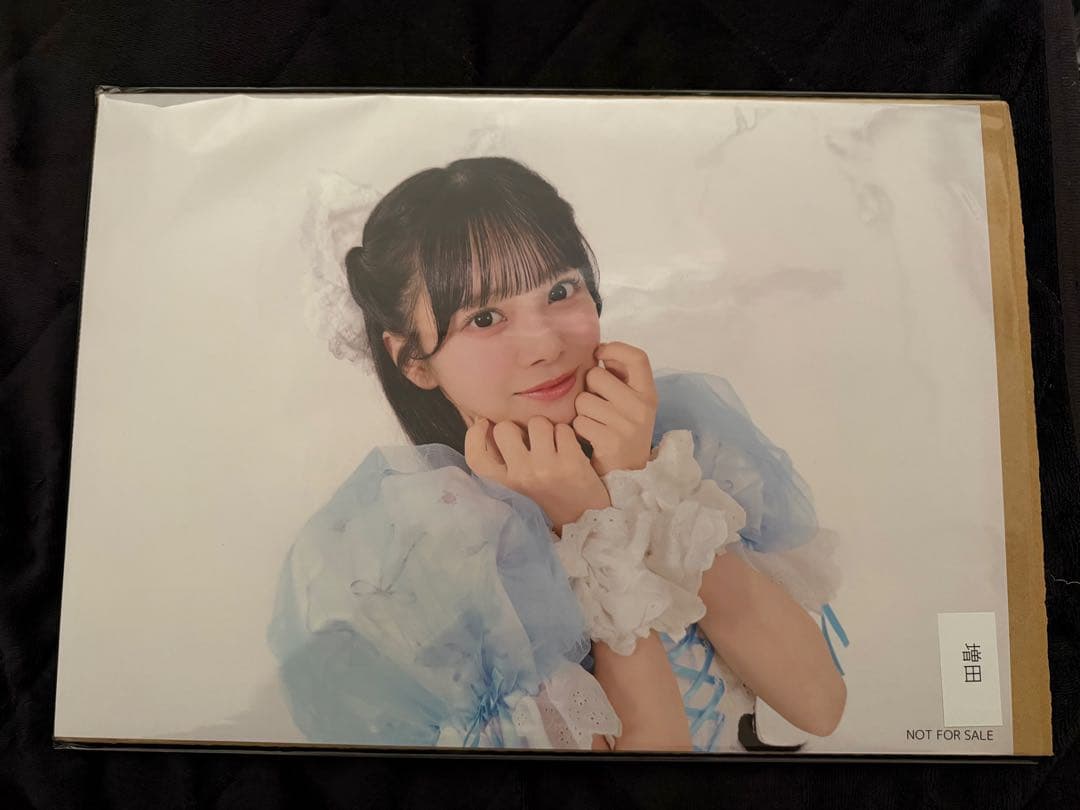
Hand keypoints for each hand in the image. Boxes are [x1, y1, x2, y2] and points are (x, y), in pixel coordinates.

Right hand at [464, 416, 610, 529]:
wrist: (587, 524)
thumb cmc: (549, 504)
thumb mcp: (518, 492)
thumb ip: (503, 466)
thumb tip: (488, 429)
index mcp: (504, 487)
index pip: (476, 457)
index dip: (474, 434)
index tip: (484, 424)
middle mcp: (521, 476)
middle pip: (505, 429)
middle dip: (517, 427)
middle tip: (529, 438)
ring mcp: (546, 468)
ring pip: (537, 423)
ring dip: (546, 428)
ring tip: (553, 444)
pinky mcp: (571, 462)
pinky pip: (563, 429)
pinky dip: (566, 434)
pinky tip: (569, 448)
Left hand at [572, 342, 658, 476]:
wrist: (628, 478)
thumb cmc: (623, 434)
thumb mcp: (631, 406)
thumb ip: (620, 379)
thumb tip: (599, 351)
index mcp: (648, 394)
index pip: (638, 357)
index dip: (615, 348)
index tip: (599, 353)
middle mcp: (641, 407)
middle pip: (597, 376)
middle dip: (588, 389)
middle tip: (595, 405)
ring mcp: (627, 425)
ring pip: (583, 400)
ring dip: (581, 413)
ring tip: (593, 425)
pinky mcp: (610, 441)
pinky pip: (580, 422)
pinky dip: (579, 431)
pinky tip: (589, 440)